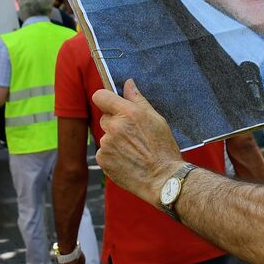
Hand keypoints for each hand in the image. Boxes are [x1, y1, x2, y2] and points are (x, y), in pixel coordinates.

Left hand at [92, 79, 182, 204]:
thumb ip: (138, 100)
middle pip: (104, 118)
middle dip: (115, 123)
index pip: (100, 96)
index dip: (105, 99)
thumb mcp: (156, 119)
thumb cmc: (164, 148)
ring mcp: (106, 144)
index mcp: (128, 113)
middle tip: (132, 135)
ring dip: (114, 141)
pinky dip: (112, 156)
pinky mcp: (103, 160)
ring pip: (105, 137)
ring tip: (133, 152)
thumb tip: (128, 83)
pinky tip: (127, 161)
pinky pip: (103, 152)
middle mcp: (114, 127)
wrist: (163, 179)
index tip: (111, 104)